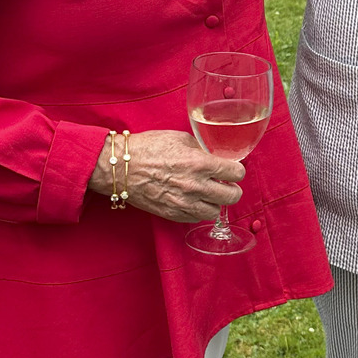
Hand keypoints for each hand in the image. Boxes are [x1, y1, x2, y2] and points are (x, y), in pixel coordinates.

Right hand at [88, 130, 242, 221]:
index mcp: (199, 163)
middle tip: (225, 184)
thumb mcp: (179, 138)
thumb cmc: (147, 148)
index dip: (236, 170)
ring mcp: (184, 202)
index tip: (232, 170)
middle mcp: (195, 185)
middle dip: (232, 189)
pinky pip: (197, 218)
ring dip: (215, 202)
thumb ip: (201, 150)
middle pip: (232, 196)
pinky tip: (193, 200)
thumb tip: (214, 158)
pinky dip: (198, 211)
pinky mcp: (173, 214)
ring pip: (216, 211)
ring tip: (208, 194)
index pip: (236, 173)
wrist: (121, 167)